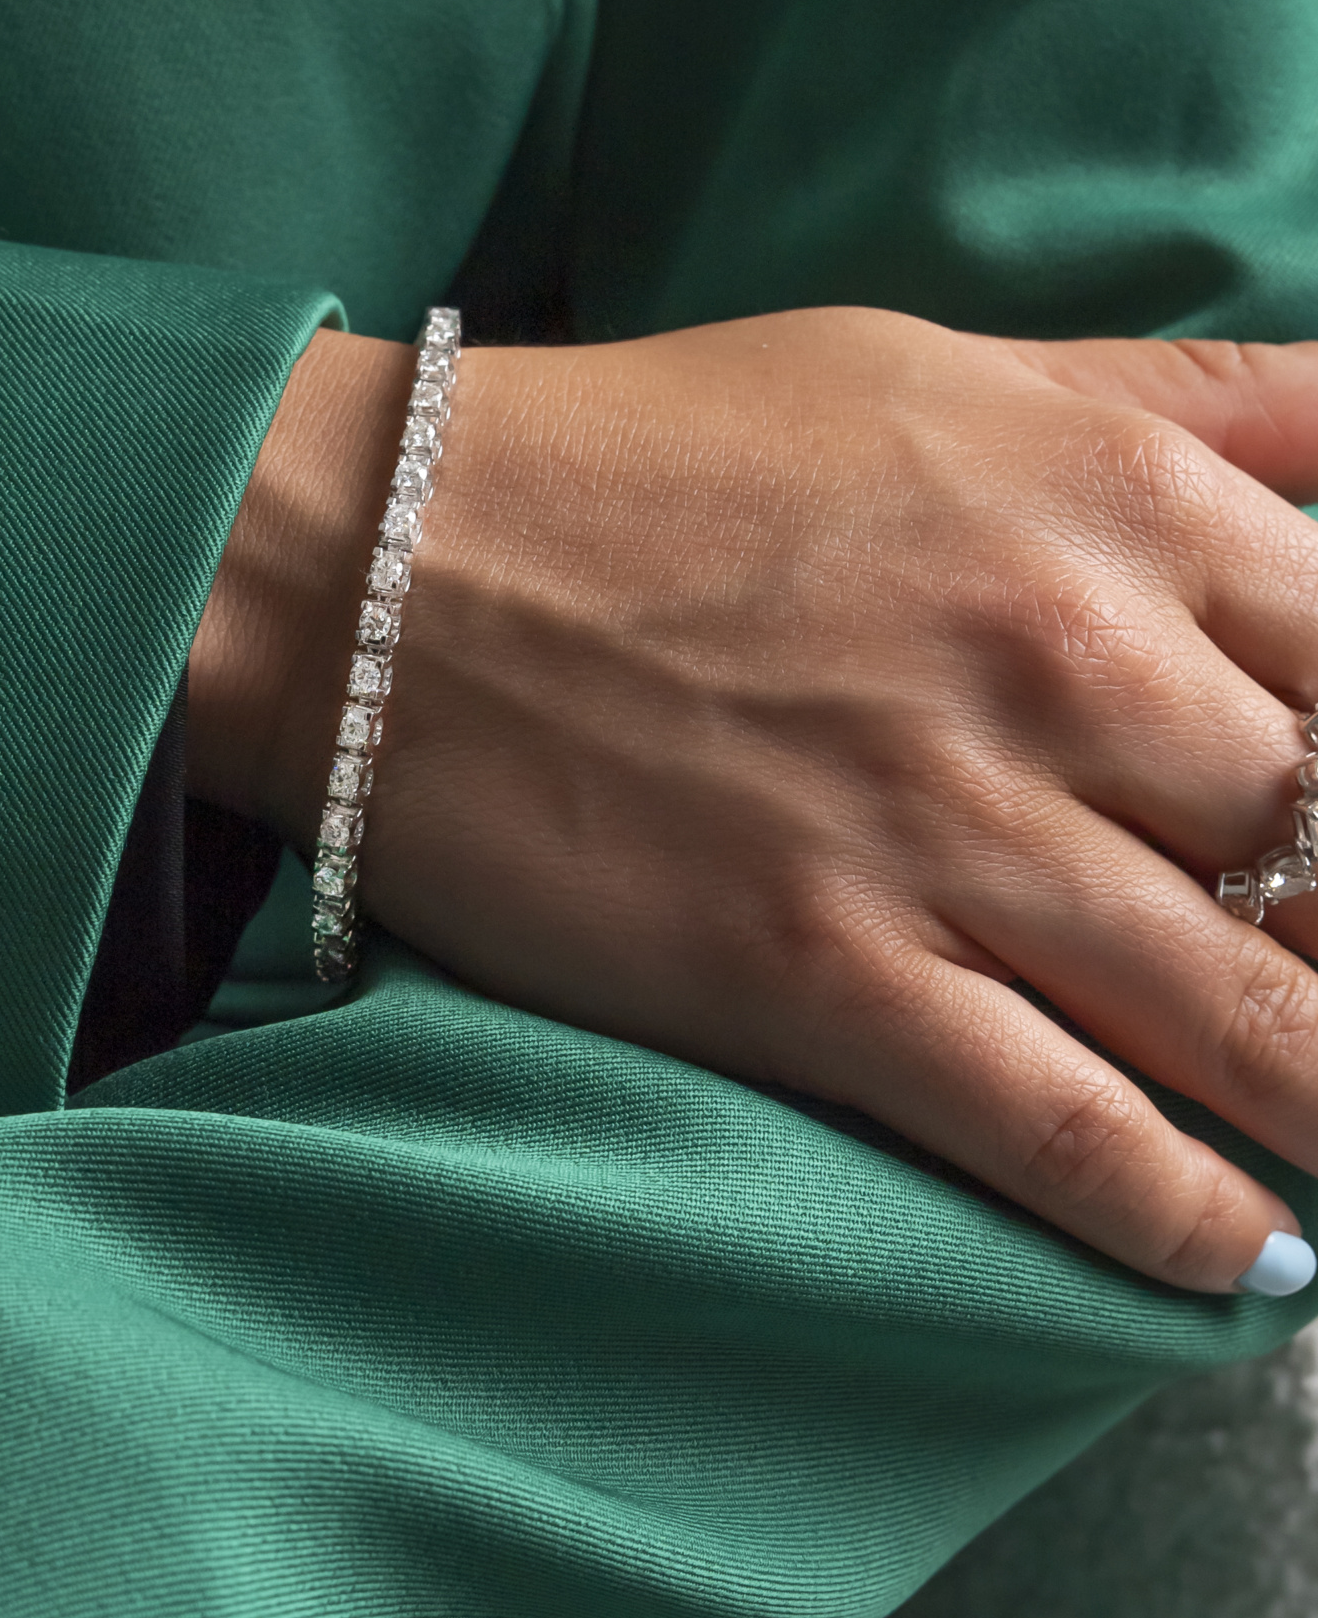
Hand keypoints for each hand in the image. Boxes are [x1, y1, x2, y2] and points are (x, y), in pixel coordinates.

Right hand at [191, 309, 1317, 1292]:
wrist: (388, 556)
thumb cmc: (666, 446)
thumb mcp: (954, 363)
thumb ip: (1192, 408)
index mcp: (1122, 496)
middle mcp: (1072, 665)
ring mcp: (952, 833)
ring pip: (1266, 1027)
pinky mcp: (826, 977)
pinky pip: (1073, 1141)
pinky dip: (1187, 1223)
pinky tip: (1247, 1254)